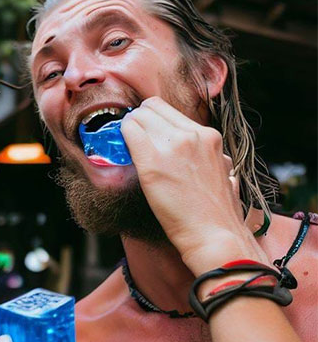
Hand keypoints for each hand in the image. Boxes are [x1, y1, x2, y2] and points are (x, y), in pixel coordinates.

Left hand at [120, 98, 262, 276]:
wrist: (215, 235)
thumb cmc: (215, 212)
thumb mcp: (220, 170)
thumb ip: (203, 152)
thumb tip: (182, 147)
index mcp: (209, 136)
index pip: (169, 110)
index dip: (154, 121)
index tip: (148, 136)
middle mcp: (192, 134)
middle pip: (151, 107)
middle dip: (140, 120)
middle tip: (134, 141)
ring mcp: (172, 147)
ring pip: (138, 116)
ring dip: (130, 129)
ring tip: (129, 150)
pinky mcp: (152, 162)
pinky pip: (128, 132)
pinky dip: (121, 138)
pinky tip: (122, 153)